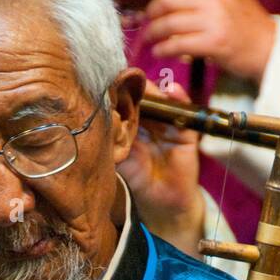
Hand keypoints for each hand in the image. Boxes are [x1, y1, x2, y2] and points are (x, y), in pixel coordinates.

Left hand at [119, 79, 202, 254]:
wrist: (164, 203)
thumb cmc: (139, 181)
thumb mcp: (120, 159)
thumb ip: (111, 140)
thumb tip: (94, 119)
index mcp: (132, 125)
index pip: (125, 101)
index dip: (117, 90)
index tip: (107, 78)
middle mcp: (150, 121)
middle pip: (143, 95)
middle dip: (134, 85)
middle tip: (124, 76)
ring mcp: (169, 124)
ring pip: (162, 99)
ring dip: (155, 88)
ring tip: (145, 82)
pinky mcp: (186, 131)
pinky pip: (185, 111)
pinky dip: (180, 98)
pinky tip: (172, 91)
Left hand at [145, 0, 275, 83]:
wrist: (269, 48)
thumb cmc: (249, 24)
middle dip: (152, 11)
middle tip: (149, 20)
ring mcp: (213, 21)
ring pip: (169, 23)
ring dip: (153, 32)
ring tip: (150, 38)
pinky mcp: (212, 43)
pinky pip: (177, 44)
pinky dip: (163, 49)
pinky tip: (160, 52)